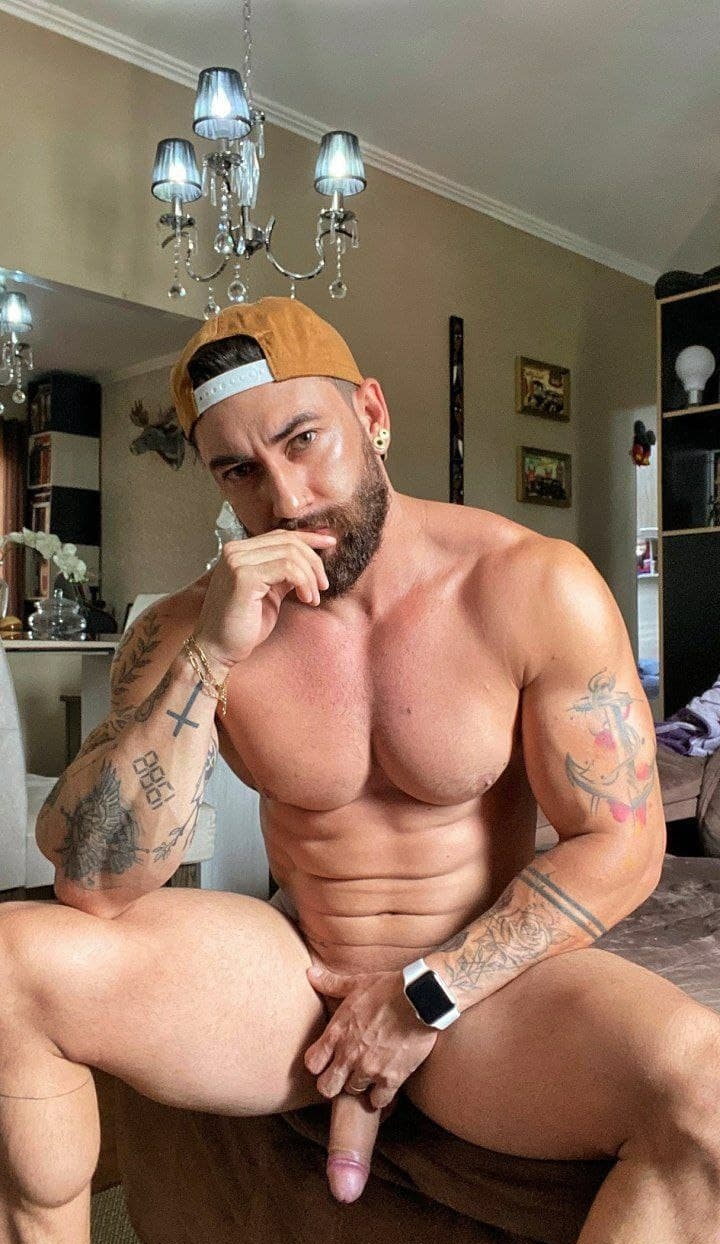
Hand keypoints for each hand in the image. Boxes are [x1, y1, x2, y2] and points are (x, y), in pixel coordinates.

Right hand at [194, 529, 335, 669]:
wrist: (218, 650)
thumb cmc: (243, 625)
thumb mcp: (271, 592)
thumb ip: (286, 572)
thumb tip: (311, 556)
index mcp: (240, 551)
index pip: (281, 535)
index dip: (309, 537)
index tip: (331, 542)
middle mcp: (235, 551)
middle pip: (289, 542)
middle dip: (314, 562)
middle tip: (323, 586)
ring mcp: (237, 562)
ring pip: (291, 554)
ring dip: (310, 577)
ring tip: (313, 598)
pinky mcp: (243, 577)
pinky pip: (287, 569)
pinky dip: (303, 583)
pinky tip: (306, 600)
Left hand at [304, 963, 436, 1111]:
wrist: (421, 998)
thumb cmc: (388, 988)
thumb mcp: (356, 983)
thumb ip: (331, 983)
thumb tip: (311, 973)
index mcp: (337, 1032)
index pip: (312, 1064)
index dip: (318, 1064)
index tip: (328, 1060)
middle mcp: (349, 1054)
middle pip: (327, 1088)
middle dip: (333, 1083)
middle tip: (345, 1074)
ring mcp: (370, 1068)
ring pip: (353, 1092)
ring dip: (360, 1085)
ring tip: (368, 1074)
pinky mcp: (392, 1078)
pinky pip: (378, 1101)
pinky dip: (381, 1096)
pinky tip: (385, 1083)